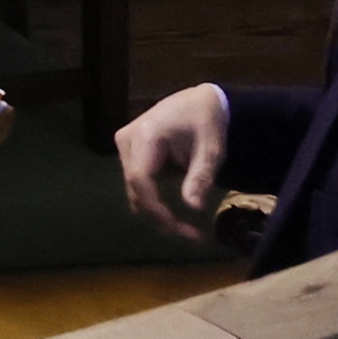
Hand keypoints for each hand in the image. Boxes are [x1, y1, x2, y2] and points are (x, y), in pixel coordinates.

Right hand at [117, 83, 229, 242]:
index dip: (156, 207)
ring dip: (157, 213)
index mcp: (146, 135)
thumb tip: (194, 208)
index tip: (180, 228)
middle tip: (193, 236)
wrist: (198, 102)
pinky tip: (175, 214)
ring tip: (188, 229)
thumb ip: (200, 177)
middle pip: (135, 189)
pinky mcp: (130, 154)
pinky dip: (155, 203)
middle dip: (160, 217)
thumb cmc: (206, 123)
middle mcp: (127, 141)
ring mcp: (125, 147)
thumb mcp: (211, 150)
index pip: (140, 179)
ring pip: (134, 191)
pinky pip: (138, 185)